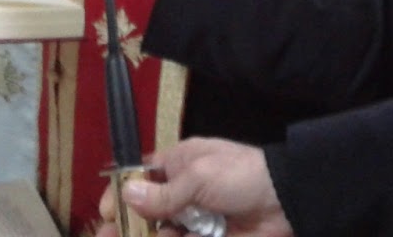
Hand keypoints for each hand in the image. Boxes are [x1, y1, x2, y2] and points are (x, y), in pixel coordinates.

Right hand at [96, 139, 291, 236]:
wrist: (286, 202)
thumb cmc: (240, 176)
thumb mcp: (199, 176)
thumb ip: (164, 192)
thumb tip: (126, 193)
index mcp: (179, 164)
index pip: (142, 176)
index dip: (123, 192)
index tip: (106, 211)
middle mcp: (183, 192)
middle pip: (146, 210)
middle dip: (127, 223)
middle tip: (107, 235)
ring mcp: (194, 219)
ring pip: (161, 231)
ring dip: (148, 236)